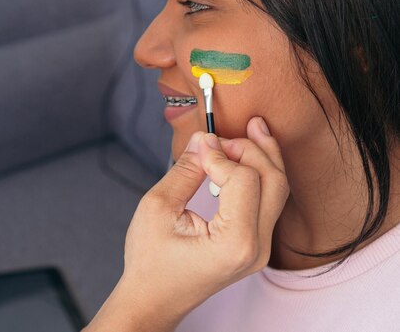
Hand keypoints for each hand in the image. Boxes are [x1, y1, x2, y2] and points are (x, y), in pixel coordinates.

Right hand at [95, 117, 288, 330]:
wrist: (153, 298)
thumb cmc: (150, 262)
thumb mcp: (158, 208)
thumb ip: (185, 170)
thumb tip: (203, 140)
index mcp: (235, 243)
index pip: (244, 179)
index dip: (221, 155)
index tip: (198, 147)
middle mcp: (257, 248)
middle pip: (274, 180)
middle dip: (252, 148)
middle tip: (225, 134)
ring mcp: (261, 249)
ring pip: (278, 189)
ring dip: (262, 157)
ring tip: (250, 130)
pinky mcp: (256, 245)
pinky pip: (269, 201)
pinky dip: (259, 174)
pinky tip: (246, 156)